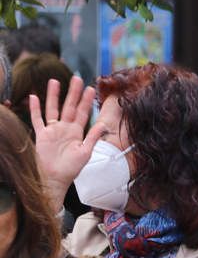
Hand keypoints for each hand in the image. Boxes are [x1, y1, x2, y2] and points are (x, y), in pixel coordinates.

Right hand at [30, 77, 105, 212]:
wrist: (55, 179)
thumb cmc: (71, 169)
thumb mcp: (86, 152)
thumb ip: (93, 137)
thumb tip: (103, 125)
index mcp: (77, 132)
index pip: (83, 113)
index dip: (86, 101)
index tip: (91, 88)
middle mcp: (65, 128)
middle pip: (69, 106)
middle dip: (73, 93)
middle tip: (76, 78)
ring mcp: (52, 130)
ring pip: (53, 109)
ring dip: (54, 96)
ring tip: (55, 81)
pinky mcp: (41, 135)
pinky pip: (37, 119)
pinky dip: (35, 109)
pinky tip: (34, 96)